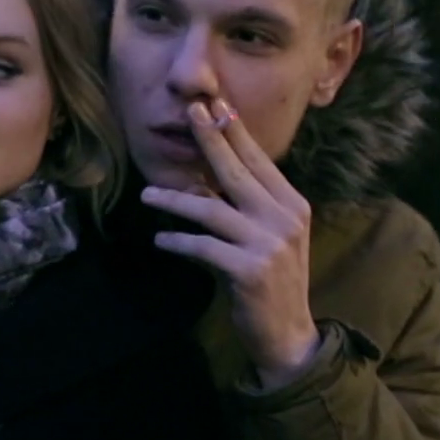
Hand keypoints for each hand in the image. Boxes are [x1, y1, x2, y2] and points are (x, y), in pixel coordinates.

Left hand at [143, 99, 321, 387]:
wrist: (287, 335)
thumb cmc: (271, 282)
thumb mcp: (268, 238)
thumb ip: (245, 208)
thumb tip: (203, 178)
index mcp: (292, 206)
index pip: (259, 162)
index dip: (235, 132)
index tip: (214, 104)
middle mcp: (285, 219)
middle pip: (238, 172)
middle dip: (210, 139)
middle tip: (188, 114)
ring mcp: (269, 245)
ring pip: (212, 209)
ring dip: (175, 200)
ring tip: (147, 195)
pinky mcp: (249, 271)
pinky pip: (203, 248)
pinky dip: (178, 242)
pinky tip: (160, 239)